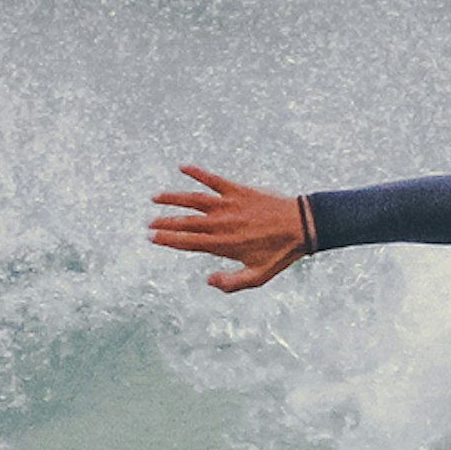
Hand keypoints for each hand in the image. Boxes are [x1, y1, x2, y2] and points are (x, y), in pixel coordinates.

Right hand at [148, 165, 308, 291]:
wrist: (302, 226)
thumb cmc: (280, 254)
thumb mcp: (258, 277)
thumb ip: (231, 283)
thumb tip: (207, 280)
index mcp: (223, 245)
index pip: (187, 242)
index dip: (167, 240)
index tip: (151, 238)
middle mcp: (221, 224)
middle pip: (185, 222)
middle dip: (164, 223)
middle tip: (148, 224)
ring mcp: (228, 205)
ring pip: (193, 199)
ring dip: (172, 198)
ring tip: (155, 198)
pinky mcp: (238, 190)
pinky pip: (213, 179)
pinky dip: (197, 172)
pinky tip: (182, 166)